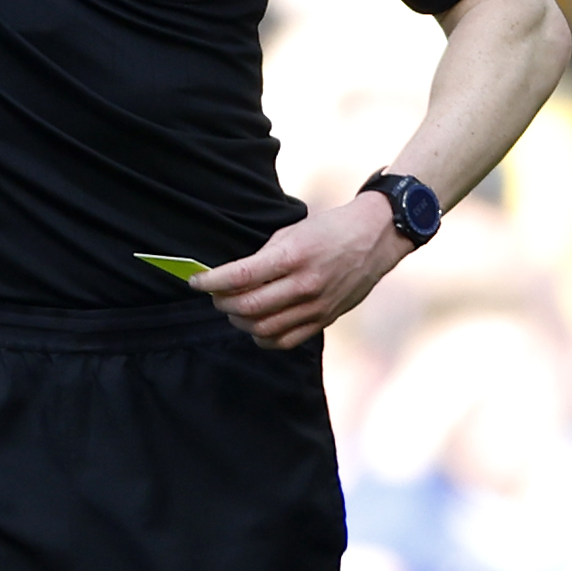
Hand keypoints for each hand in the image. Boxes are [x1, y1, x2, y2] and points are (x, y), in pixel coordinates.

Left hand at [193, 191, 413, 350]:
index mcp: (293, 256)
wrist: (375, 237)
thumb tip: (229, 278)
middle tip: (214, 295)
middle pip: (248, 306)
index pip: (240, 277)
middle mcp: (305, 284)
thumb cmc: (328, 230)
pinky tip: (256, 325)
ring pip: (263, 327)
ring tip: (233, 309)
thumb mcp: (291, 232)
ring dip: (239, 321)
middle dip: (222, 303)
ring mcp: (316, 305)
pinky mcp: (325, 319)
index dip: (211, 282)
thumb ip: (262, 257)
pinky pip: (286, 340)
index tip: (195, 281)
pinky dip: (263, 337)